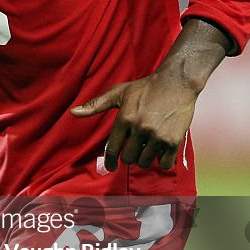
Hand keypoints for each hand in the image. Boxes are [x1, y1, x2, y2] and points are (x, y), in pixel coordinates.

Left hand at [71, 71, 198, 170]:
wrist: (177, 82)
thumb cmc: (145, 87)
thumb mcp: (119, 92)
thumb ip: (95, 105)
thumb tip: (73, 112)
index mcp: (124, 118)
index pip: (112, 149)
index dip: (110, 162)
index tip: (111, 167)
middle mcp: (140, 129)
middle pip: (128, 158)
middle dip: (129, 156)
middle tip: (135, 148)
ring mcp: (157, 136)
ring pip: (145, 162)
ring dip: (145, 158)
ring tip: (148, 147)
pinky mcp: (173, 141)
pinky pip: (164, 164)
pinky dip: (162, 161)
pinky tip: (161, 152)